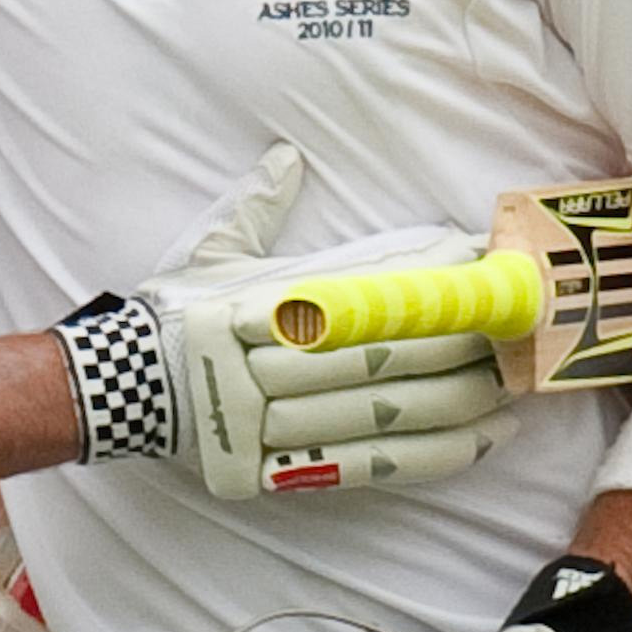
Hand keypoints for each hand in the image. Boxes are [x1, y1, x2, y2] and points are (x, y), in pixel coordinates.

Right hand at [53, 154, 520, 499]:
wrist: (112, 391)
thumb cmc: (172, 315)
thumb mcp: (206, 252)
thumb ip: (255, 207)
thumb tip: (287, 158)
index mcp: (255, 308)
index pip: (358, 298)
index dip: (425, 288)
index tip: (478, 272)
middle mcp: (264, 368)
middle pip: (381, 359)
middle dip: (457, 346)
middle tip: (519, 331)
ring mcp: (271, 426)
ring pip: (383, 415)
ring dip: (459, 402)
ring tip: (516, 386)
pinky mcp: (279, 472)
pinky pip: (369, 467)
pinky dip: (430, 456)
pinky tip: (481, 440)